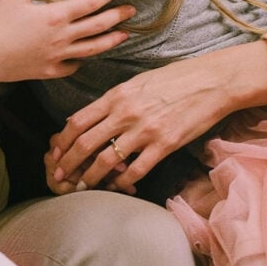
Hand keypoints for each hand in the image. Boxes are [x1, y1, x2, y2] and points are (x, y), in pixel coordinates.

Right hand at [0, 0, 133, 82]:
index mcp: (55, 16)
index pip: (89, 4)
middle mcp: (62, 37)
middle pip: (98, 26)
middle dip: (117, 17)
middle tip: (131, 11)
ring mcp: (58, 56)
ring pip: (92, 49)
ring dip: (110, 41)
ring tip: (124, 36)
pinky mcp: (50, 71)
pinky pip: (72, 66)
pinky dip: (81, 61)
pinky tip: (86, 57)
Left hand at [49, 40, 266, 192]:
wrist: (212, 81)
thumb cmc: (175, 79)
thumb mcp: (138, 82)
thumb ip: (114, 100)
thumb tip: (91, 118)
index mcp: (117, 95)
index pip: (79, 120)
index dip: (62, 140)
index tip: (55, 152)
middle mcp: (126, 113)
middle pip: (85, 142)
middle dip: (68, 163)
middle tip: (59, 176)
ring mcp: (145, 130)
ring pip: (106, 160)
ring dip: (90, 177)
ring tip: (82, 186)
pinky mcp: (164, 145)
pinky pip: (135, 169)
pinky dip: (122, 181)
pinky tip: (116, 185)